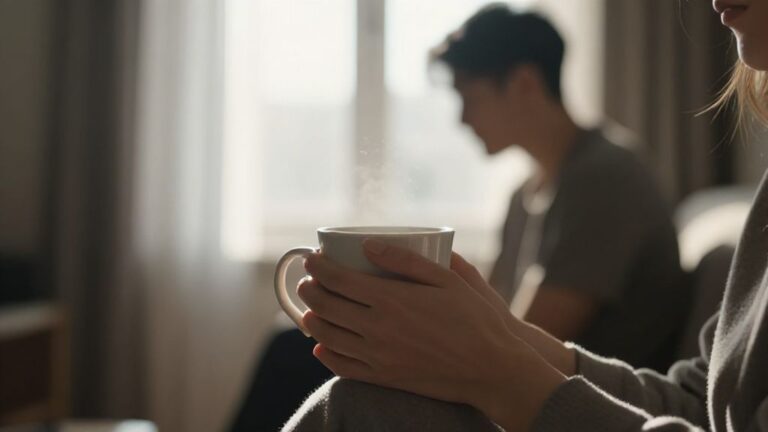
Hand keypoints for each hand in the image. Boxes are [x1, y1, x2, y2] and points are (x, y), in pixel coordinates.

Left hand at [299, 240, 565, 429]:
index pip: (338, 280)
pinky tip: (321, 346)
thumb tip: (367, 245)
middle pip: (327, 307)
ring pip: (328, 338)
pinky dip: (325, 355)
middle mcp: (378, 329)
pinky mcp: (385, 378)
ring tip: (308, 310)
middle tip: (307, 281)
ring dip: (312, 320)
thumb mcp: (447, 278)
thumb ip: (405, 260)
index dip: (318, 268)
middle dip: (309, 290)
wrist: (492, 368)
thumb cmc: (474, 318)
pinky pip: (343, 368)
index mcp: (392, 300)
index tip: (312, 259)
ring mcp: (379, 357)